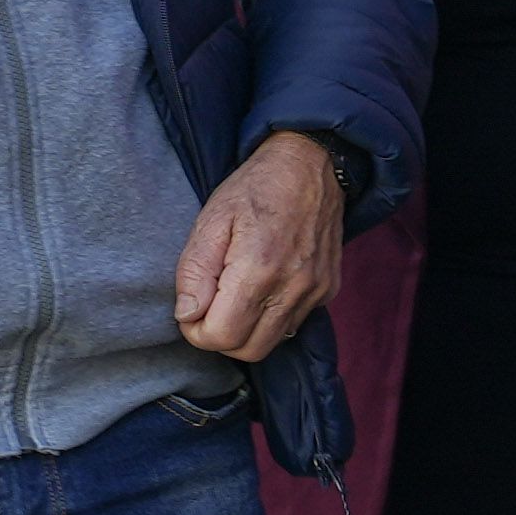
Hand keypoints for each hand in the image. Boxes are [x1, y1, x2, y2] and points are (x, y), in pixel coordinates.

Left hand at [175, 133, 345, 364]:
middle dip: (219, 337)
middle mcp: (294, 287)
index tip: (190, 309)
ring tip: (232, 293)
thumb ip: (194, 271)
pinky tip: (260, 288)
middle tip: (207, 306)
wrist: (310, 165)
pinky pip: (293, 324)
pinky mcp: (328, 290)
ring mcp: (316, 291)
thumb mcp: (211, 219)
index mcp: (259, 269)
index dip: (196, 331)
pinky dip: (270, 318)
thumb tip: (187, 316)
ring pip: (272, 342)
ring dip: (245, 330)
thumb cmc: (255, 187)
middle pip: (248, 350)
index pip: (222, 336)